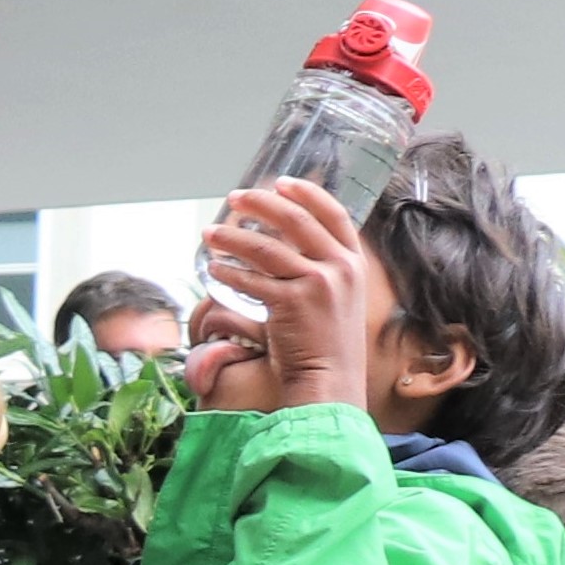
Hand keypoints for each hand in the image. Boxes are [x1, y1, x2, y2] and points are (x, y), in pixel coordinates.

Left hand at [190, 177, 388, 416]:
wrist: (330, 381)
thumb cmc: (327, 345)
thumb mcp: (338, 300)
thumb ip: (322, 272)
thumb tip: (284, 247)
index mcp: (355, 264)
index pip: (334, 214)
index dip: (307, 194)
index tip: (281, 182)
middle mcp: (340, 268)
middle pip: (296, 221)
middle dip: (261, 204)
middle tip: (234, 198)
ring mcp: (318, 285)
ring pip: (267, 248)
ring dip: (233, 237)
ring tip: (209, 232)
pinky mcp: (293, 304)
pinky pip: (252, 281)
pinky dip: (229, 273)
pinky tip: (213, 270)